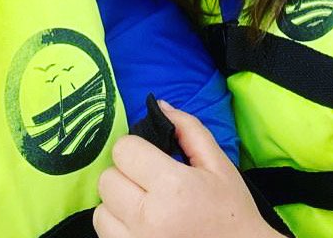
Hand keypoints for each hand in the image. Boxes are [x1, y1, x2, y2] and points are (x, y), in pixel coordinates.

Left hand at [94, 101, 277, 237]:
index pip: (123, 150)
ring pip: (101, 212)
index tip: (151, 158)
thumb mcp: (218, 164)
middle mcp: (148, 219)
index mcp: (172, 187)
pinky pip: (106, 236)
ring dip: (118, 205)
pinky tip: (142, 225)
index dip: (137, 148)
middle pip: (107, 180)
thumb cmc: (231, 211)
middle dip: (126, 175)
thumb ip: (188, 129)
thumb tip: (159, 106)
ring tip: (144, 207)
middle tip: (149, 183)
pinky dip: (118, 228)